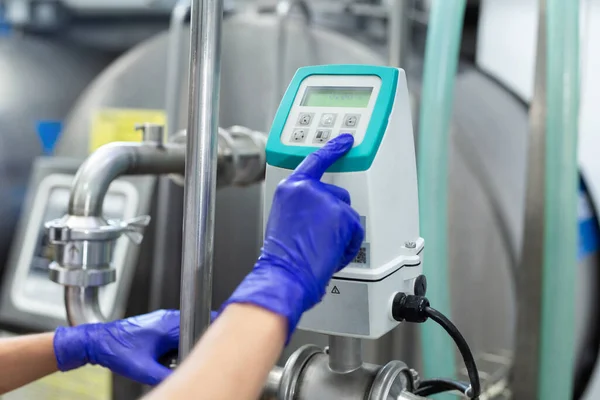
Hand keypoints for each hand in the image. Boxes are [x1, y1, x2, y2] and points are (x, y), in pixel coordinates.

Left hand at [54, 310, 216, 384]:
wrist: (98, 341)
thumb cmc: (116, 349)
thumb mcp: (143, 369)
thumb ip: (165, 376)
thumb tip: (181, 382)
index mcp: (169, 325)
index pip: (200, 325)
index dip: (211, 335)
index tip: (220, 342)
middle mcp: (168, 318)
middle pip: (195, 328)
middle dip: (200, 341)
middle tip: (203, 355)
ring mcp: (163, 320)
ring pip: (185, 331)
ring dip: (187, 343)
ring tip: (182, 357)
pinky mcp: (157, 325)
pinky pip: (175, 333)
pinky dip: (177, 344)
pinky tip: (169, 355)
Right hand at [220, 134, 363, 340]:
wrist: (283, 275)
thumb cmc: (282, 258)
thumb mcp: (286, 222)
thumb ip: (303, 208)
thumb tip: (318, 214)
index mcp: (290, 188)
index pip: (316, 160)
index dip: (333, 149)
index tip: (345, 140)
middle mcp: (307, 188)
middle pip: (338, 195)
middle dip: (336, 217)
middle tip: (320, 238)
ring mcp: (325, 199)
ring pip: (348, 214)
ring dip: (341, 233)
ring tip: (322, 248)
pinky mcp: (340, 214)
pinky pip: (356, 230)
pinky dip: (348, 245)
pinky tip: (330, 253)